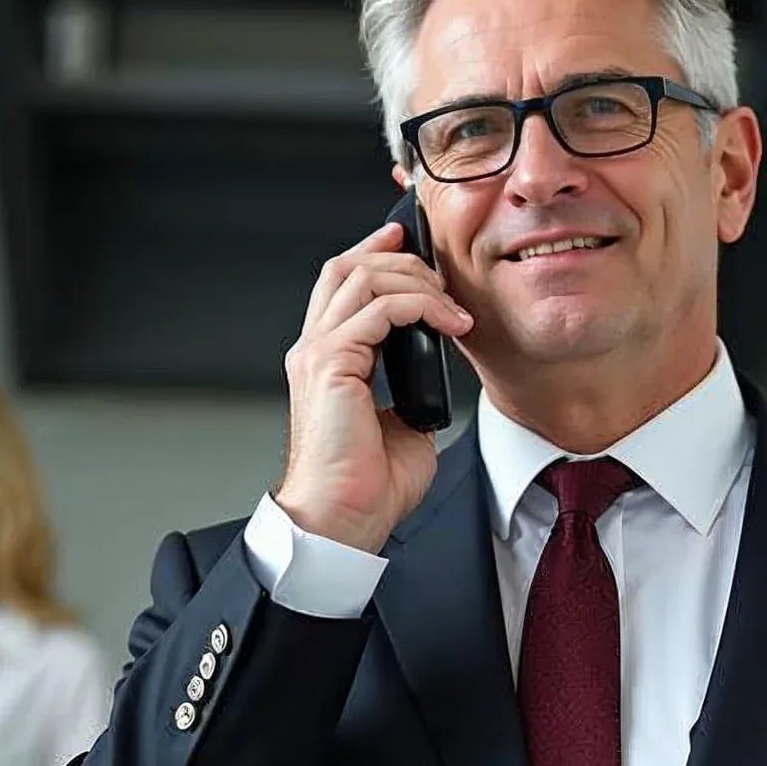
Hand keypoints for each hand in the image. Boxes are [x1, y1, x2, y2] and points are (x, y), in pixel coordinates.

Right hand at [273, 218, 473, 552]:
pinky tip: (450, 325)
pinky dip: (420, 307)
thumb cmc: (368, 487)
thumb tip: (436, 380)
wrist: (344, 520)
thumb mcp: (404, 425)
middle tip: (442, 275)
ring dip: (415, 282)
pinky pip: (379, 309)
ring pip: (362, 278)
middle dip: (400, 258)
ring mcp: (319, 354)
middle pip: (347, 267)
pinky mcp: (331, 364)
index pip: (342, 285)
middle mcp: (315, 350)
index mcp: (327, 361)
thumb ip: (412, 391)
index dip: (375, 254)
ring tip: (451, 307)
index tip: (410, 245)